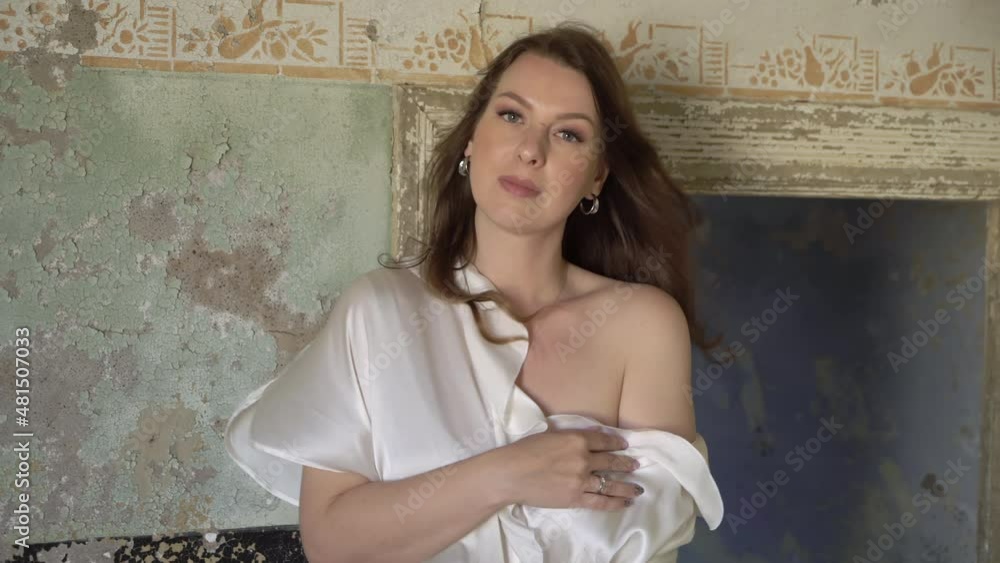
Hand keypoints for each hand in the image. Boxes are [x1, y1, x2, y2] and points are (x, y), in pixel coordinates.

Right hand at [494, 427, 643, 510]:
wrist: (510, 473)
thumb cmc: (524, 451)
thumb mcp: (549, 435)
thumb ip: (570, 437)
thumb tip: (589, 437)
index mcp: (576, 439)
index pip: (603, 440)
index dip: (616, 442)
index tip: (624, 445)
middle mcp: (583, 458)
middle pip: (611, 461)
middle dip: (626, 463)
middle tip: (636, 464)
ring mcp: (580, 479)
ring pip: (610, 483)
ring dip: (627, 485)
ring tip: (638, 487)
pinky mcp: (575, 497)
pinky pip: (600, 501)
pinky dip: (615, 502)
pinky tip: (625, 502)